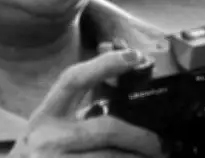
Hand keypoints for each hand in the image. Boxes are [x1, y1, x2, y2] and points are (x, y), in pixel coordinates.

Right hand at [8, 48, 165, 157]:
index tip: (135, 56)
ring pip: (111, 157)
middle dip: (141, 137)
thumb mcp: (49, 133)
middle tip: (161, 144)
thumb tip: (120, 89)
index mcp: (43, 117)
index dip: (104, 64)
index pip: (73, 80)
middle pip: (106, 128)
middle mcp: (46, 138)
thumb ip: (78, 114)